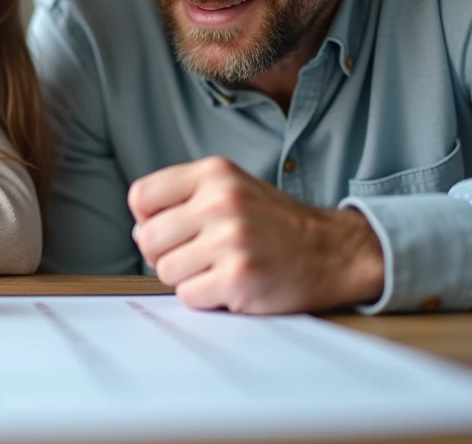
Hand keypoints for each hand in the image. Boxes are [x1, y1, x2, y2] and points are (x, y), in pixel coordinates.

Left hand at [128, 156, 383, 313]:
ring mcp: (231, 241)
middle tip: (197, 255)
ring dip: (187, 278)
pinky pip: (188, 297)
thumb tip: (138, 232)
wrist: (333, 251)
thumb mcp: (231, 188)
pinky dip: (206, 298)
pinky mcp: (238, 279)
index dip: (147, 219)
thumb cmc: (274, 223)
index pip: (141, 196)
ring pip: (166, 271)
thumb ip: (182, 200)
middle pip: (147, 239)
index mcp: (214, 173)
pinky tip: (231, 285)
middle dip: (165, 254)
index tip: (171, 229)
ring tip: (219, 268)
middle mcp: (221, 201)